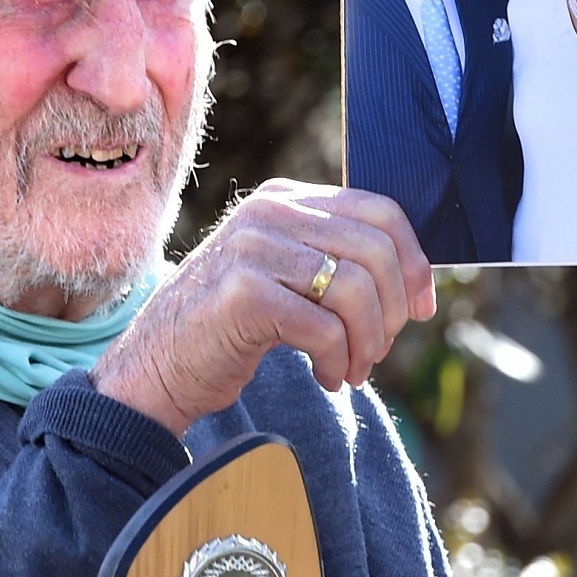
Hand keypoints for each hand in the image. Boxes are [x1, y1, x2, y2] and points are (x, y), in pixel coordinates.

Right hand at [90, 180, 435, 433]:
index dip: (414, 263)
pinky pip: (324, 328)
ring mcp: (252, 248)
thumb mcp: (283, 275)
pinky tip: (327, 378)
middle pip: (375, 251)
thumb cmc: (228, 329)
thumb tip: (417, 282)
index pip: (381, 212)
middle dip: (392, 312)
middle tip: (376, 352)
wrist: (155, 367)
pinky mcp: (243, 293)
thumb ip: (332, 260)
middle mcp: (269, 211)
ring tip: (351, 371)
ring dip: (367, 344)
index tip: (421, 310)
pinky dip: (337, 361)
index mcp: (284, 198)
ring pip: (355, 291)